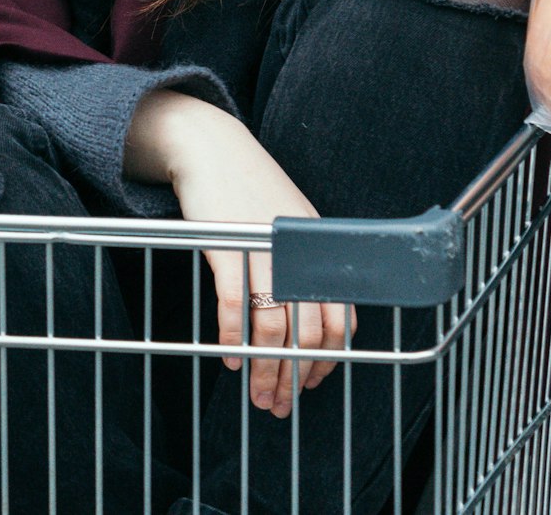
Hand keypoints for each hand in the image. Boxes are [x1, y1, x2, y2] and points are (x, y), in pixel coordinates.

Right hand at [168, 110, 356, 417]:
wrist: (211, 147)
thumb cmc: (250, 187)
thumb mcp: (291, 224)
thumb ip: (305, 265)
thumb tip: (313, 327)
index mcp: (319, 246)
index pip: (339, 319)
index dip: (327, 361)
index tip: (309, 385)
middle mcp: (298, 249)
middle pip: (307, 333)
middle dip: (294, 377)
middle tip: (279, 403)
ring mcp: (264, 247)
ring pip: (273, 328)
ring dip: (265, 370)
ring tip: (255, 392)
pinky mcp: (228, 244)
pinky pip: (236, 306)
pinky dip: (233, 339)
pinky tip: (230, 357)